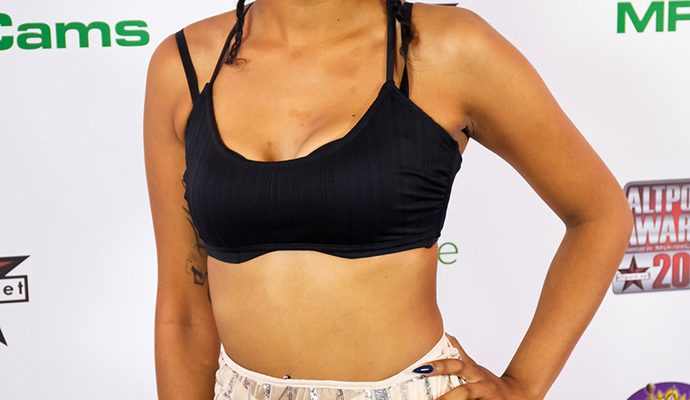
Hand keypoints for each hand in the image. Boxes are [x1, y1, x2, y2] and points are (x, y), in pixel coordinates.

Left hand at [412, 333, 532, 399]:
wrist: (517, 395)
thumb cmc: (487, 382)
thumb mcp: (473, 367)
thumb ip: (460, 353)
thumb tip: (446, 334)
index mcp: (472, 370)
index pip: (454, 364)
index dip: (438, 365)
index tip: (419, 368)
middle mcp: (479, 380)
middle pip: (461, 378)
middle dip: (443, 378)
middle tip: (423, 377)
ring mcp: (485, 393)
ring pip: (467, 394)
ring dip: (450, 398)